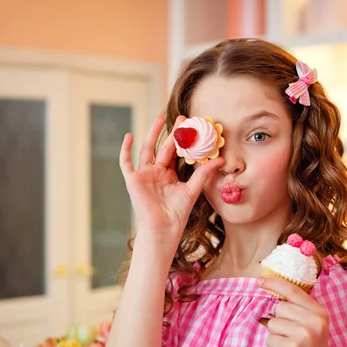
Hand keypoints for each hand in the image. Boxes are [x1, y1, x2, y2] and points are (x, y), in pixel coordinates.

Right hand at [119, 115, 223, 235]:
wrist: (164, 227)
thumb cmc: (177, 213)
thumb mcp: (193, 189)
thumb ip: (204, 173)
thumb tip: (221, 159)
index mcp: (169, 175)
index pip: (176, 153)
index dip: (183, 140)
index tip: (192, 127)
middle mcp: (156, 172)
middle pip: (163, 148)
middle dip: (172, 133)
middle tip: (182, 118)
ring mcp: (144, 175)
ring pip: (147, 149)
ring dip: (152, 134)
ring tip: (160, 119)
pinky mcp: (133, 179)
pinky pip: (126, 162)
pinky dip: (125, 149)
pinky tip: (129, 136)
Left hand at [257, 277, 343, 346]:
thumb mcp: (312, 325)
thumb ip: (297, 308)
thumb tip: (272, 288)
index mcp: (319, 312)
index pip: (293, 290)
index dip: (274, 283)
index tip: (260, 281)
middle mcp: (314, 321)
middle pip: (279, 307)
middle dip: (279, 320)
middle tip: (292, 335)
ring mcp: (304, 334)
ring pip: (272, 323)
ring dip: (276, 334)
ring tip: (290, 344)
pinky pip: (269, 338)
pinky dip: (273, 346)